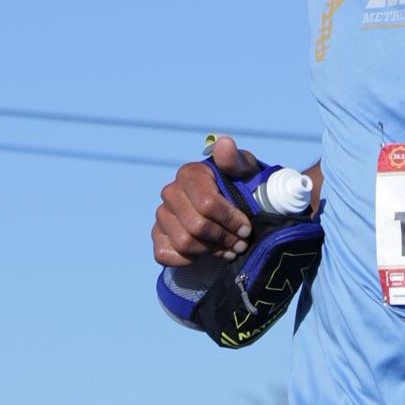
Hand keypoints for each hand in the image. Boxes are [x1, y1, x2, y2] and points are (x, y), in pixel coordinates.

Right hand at [152, 135, 262, 268]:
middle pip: (196, 226)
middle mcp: (170, 193)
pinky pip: (166, 255)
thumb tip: (224, 144)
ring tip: (228, 249)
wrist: (227, 209)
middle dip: (224, 239)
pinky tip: (207, 254)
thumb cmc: (238, 188)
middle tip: (240, 243)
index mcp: (190, 174)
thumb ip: (236, 160)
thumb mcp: (245, 172)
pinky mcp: (158, 236)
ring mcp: (162, 215)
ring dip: (211, 251)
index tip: (246, 228)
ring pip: (184, 243)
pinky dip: (189, 260)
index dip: (230, 220)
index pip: (207, 204)